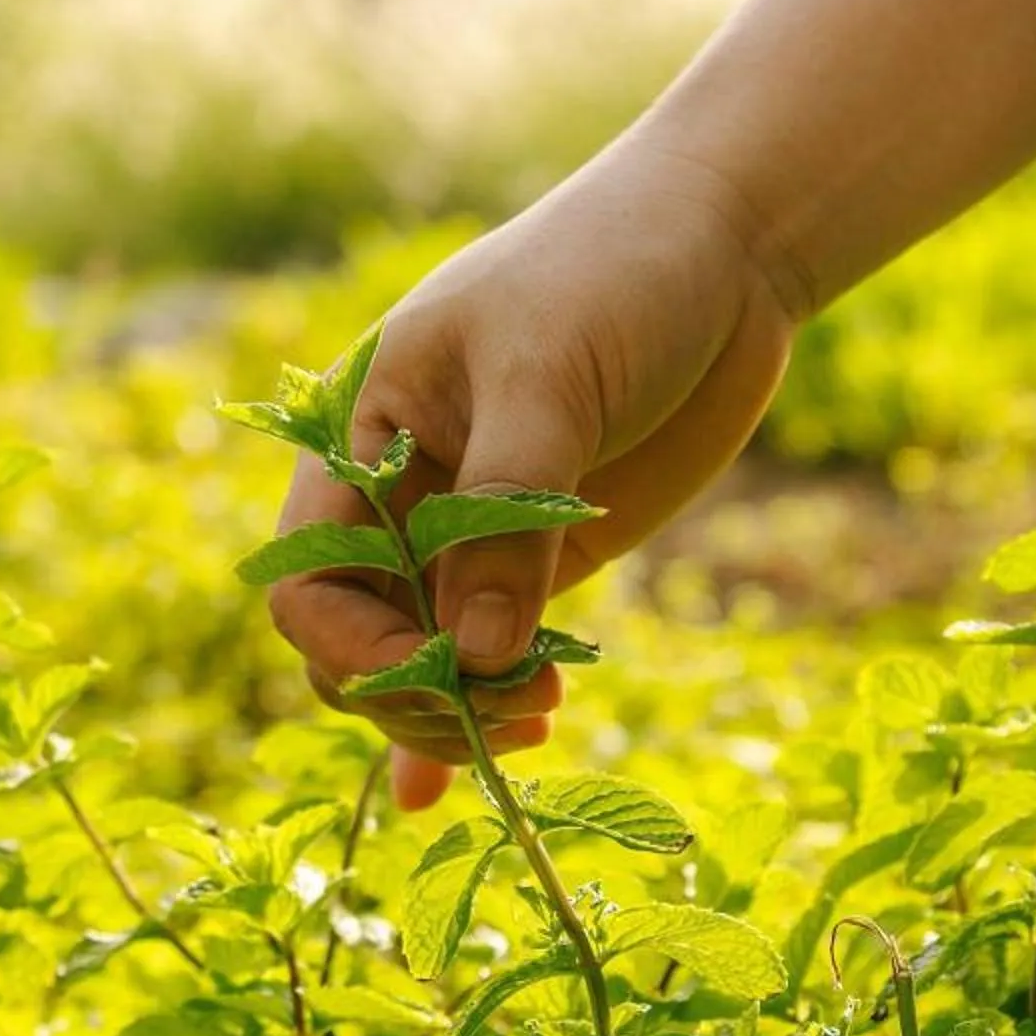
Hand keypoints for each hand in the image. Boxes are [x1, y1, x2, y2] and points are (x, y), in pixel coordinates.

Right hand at [267, 139, 802, 811]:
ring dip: (461, 711)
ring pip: (427, 657)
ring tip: (543, 719)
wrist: (725, 244)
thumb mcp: (551, 378)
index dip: (355, 643)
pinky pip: (489, 649)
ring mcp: (471, 528)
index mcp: (362, 431)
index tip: (440, 668)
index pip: (310, 574)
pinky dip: (474, 713)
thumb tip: (471, 658)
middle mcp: (401, 491)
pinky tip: (457, 792)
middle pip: (357, 638)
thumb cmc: (614, 272)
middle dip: (415, 692)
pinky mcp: (542, 554)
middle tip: (518, 712)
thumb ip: (507, 516)